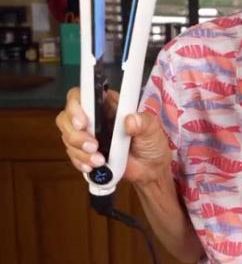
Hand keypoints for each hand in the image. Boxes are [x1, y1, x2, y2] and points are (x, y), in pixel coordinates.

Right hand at [56, 87, 171, 185]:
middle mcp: (94, 116)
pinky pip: (72, 155)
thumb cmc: (151, 142)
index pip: (82, 94)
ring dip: (80, 151)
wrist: (150, 169)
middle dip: (76, 134)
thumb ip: (144, 121)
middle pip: (66, 117)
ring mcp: (88, 134)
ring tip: (100, 161)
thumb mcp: (152, 128)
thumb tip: (131, 120)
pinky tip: (93, 167)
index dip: (75, 105)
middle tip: (93, 146)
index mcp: (108, 103)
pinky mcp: (85, 152)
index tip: (83, 122)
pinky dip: (80, 162)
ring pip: (68, 137)